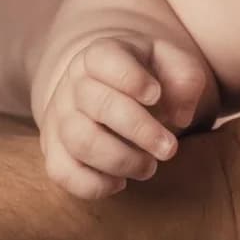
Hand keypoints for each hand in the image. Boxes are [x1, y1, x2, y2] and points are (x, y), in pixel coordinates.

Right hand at [35, 29, 210, 198]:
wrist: (106, 88)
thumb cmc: (148, 74)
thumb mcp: (171, 63)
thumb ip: (186, 78)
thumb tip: (182, 116)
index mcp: (101, 55)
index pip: (105, 59)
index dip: (130, 78)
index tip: (156, 95)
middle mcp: (74, 84)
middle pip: (98, 105)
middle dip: (140, 130)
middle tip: (170, 149)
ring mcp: (60, 117)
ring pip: (80, 141)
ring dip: (120, 160)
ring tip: (149, 167)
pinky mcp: (53, 150)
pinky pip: (61, 172)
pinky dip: (92, 184)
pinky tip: (120, 182)